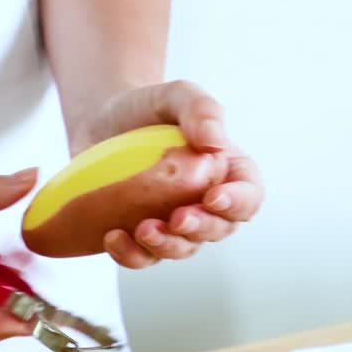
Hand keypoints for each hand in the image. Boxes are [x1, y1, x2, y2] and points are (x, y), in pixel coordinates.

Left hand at [76, 82, 262, 268]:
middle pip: (217, 229)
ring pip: (182, 248)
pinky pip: (143, 256)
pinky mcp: (141, 235)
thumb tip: (213, 141)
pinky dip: (131, 255)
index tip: (213, 198)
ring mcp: (174, 224)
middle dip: (200, 229)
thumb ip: (201, 109)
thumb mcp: (176, 95)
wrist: (101, 121)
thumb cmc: (147, 108)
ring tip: (143, 230)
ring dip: (167, 246)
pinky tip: (113, 238)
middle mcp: (206, 204)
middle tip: (177, 218)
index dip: (237, 204)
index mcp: (227, 172)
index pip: (249, 197)